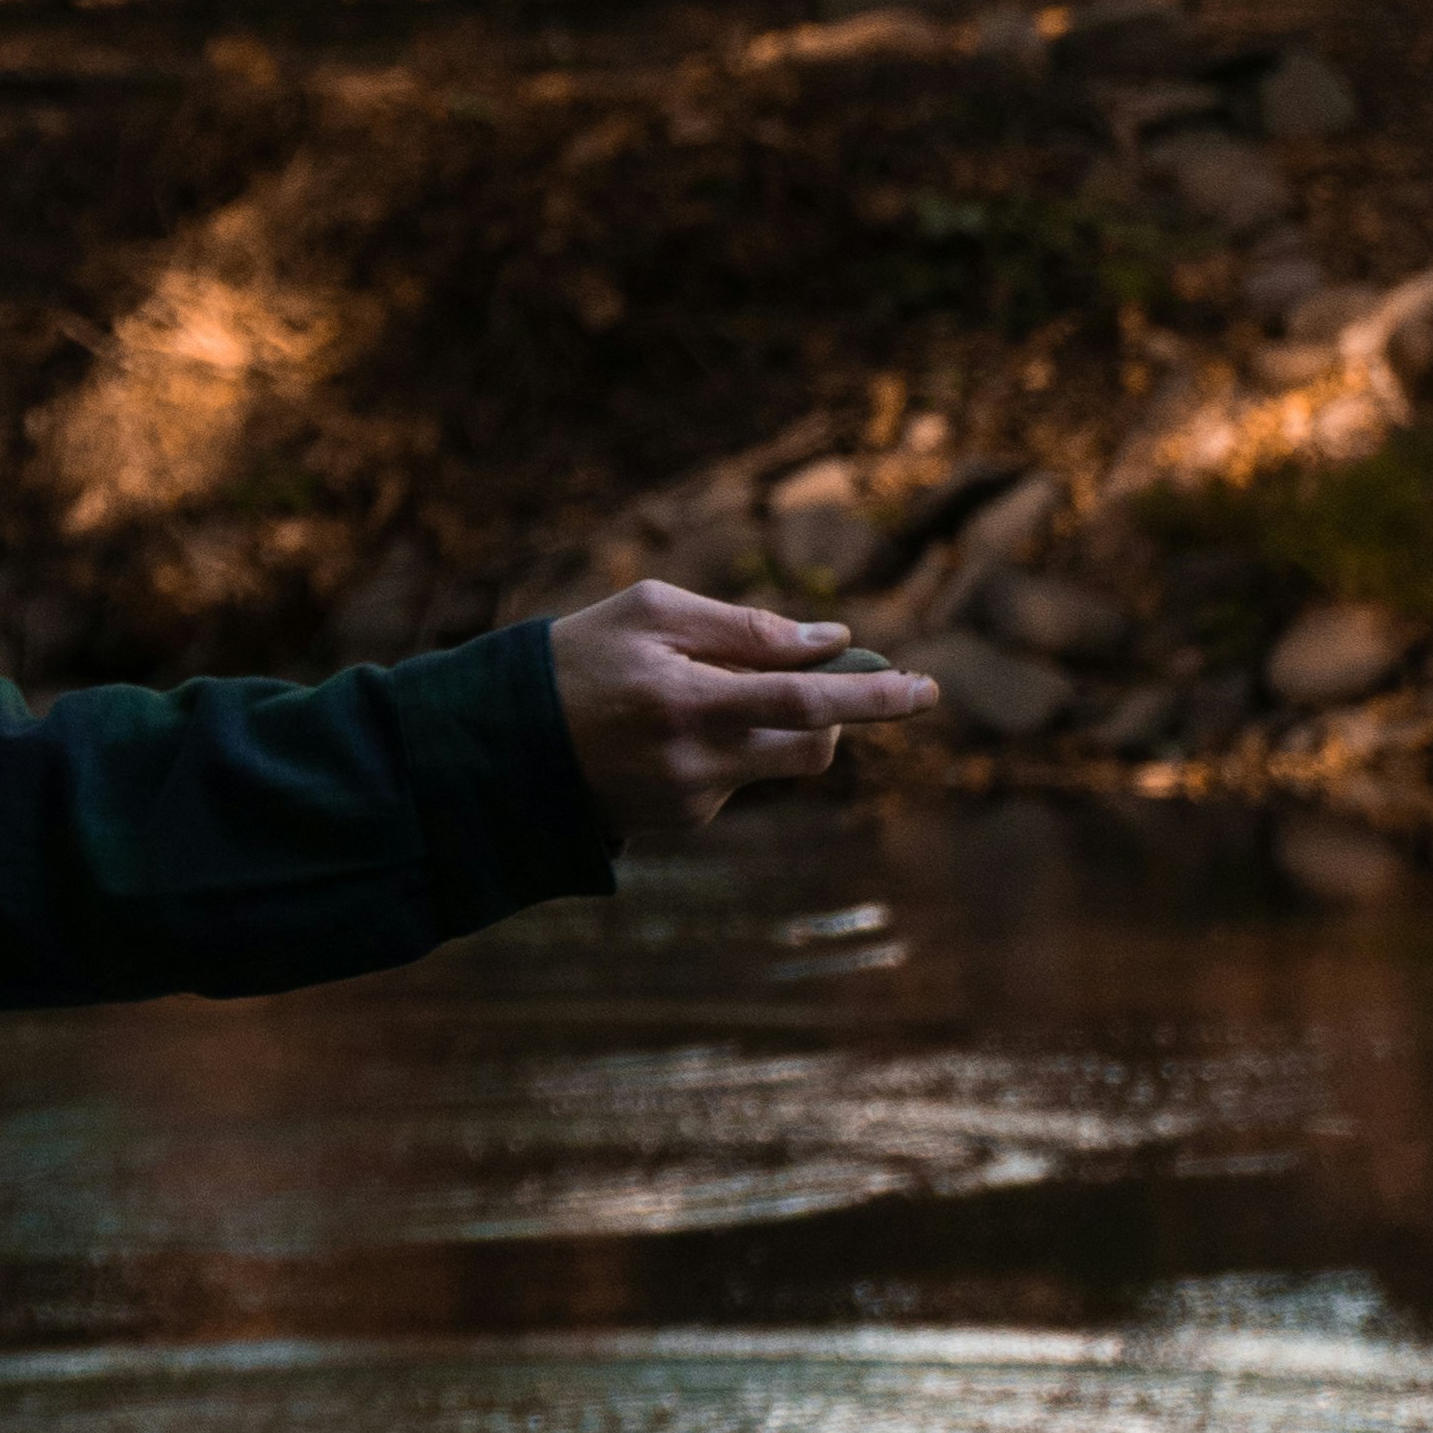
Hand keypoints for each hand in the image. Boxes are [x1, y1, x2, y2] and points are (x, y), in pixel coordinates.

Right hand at [547, 578, 936, 844]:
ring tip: (713, 693)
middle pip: (813, 746)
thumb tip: (830, 640)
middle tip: (837, 677)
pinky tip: (670, 732)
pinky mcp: (684, 821)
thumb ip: (743, 626)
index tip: (926, 688)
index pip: (804, 700)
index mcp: (685, 700)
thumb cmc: (582, 655)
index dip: (873, 696)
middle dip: (841, 713)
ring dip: (776, 724)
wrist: (506, 739)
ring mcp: (691, 800)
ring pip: (778, 761)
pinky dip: (730, 747)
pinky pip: (739, 779)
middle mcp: (693, 761)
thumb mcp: (652, 611)